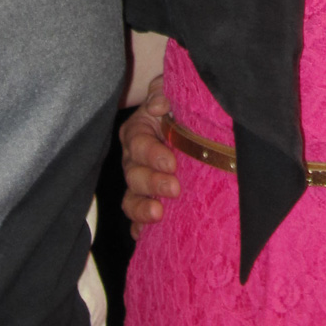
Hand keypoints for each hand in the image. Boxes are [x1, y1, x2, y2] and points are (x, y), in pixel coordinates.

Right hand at [121, 76, 178, 236]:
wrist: (193, 123)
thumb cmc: (181, 105)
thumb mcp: (172, 91)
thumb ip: (162, 90)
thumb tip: (158, 104)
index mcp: (139, 130)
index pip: (137, 142)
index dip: (151, 153)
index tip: (171, 162)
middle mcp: (134, 157)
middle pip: (133, 174)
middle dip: (152, 182)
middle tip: (174, 188)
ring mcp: (140, 181)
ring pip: (132, 198)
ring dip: (142, 208)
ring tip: (158, 214)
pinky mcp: (148, 199)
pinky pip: (137, 217)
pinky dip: (140, 226)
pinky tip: (145, 234)